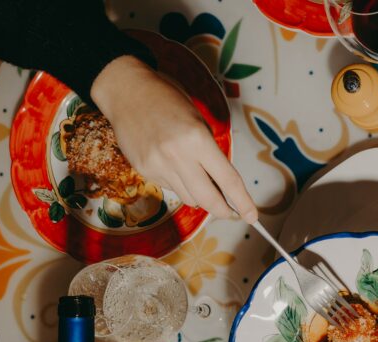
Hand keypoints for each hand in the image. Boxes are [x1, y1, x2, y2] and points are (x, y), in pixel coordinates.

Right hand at [91, 55, 257, 222]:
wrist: (126, 91)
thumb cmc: (167, 99)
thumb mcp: (198, 119)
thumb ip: (210, 150)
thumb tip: (222, 183)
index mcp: (197, 139)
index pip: (228, 180)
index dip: (243, 202)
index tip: (251, 216)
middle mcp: (178, 157)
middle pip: (208, 199)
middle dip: (223, 211)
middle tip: (232, 213)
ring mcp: (158, 166)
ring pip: (189, 198)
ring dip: (200, 197)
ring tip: (201, 182)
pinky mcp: (144, 171)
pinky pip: (170, 188)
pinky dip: (179, 184)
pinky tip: (173, 166)